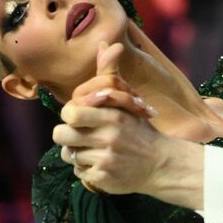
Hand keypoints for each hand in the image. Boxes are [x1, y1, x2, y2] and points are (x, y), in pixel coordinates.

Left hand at [54, 43, 164, 194]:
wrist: (162, 164)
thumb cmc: (139, 129)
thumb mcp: (127, 101)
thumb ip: (110, 74)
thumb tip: (106, 43)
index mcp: (111, 116)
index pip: (70, 113)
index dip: (70, 115)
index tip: (80, 117)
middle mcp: (107, 138)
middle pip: (60, 135)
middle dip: (67, 135)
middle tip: (80, 135)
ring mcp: (105, 160)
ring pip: (68, 155)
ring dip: (77, 153)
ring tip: (94, 150)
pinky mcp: (103, 179)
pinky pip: (78, 172)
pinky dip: (86, 170)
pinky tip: (102, 165)